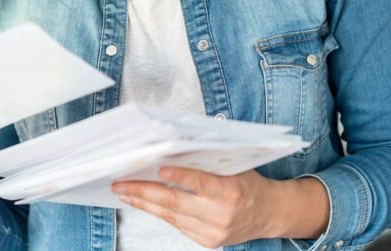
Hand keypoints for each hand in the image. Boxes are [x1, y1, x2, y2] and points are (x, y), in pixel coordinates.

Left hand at [111, 167, 279, 247]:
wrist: (270, 213)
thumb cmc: (248, 183)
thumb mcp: (234, 166)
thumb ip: (206, 161)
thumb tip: (171, 148)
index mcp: (230, 191)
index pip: (198, 182)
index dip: (177, 175)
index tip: (157, 168)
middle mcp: (221, 214)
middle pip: (175, 202)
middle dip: (143, 192)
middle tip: (120, 184)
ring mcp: (213, 231)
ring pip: (171, 216)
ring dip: (144, 204)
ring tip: (125, 193)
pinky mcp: (207, 241)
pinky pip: (178, 225)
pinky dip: (159, 213)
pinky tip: (144, 203)